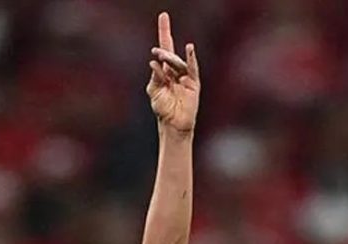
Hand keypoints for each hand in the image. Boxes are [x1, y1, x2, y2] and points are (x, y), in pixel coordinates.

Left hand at [146, 12, 199, 133]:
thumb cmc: (163, 109)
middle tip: (156, 50)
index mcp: (165, 70)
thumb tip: (154, 63)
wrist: (173, 123)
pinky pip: (192, 68)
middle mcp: (175, 70)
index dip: (164, 32)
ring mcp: (185, 76)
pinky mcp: (193, 82)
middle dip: (165, 45)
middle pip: (170, 52)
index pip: (165, 47)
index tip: (163, 15)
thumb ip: (155, 77)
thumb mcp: (154, 91)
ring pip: (176, 62)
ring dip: (168, 58)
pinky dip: (190, 58)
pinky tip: (189, 48)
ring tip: (159, 56)